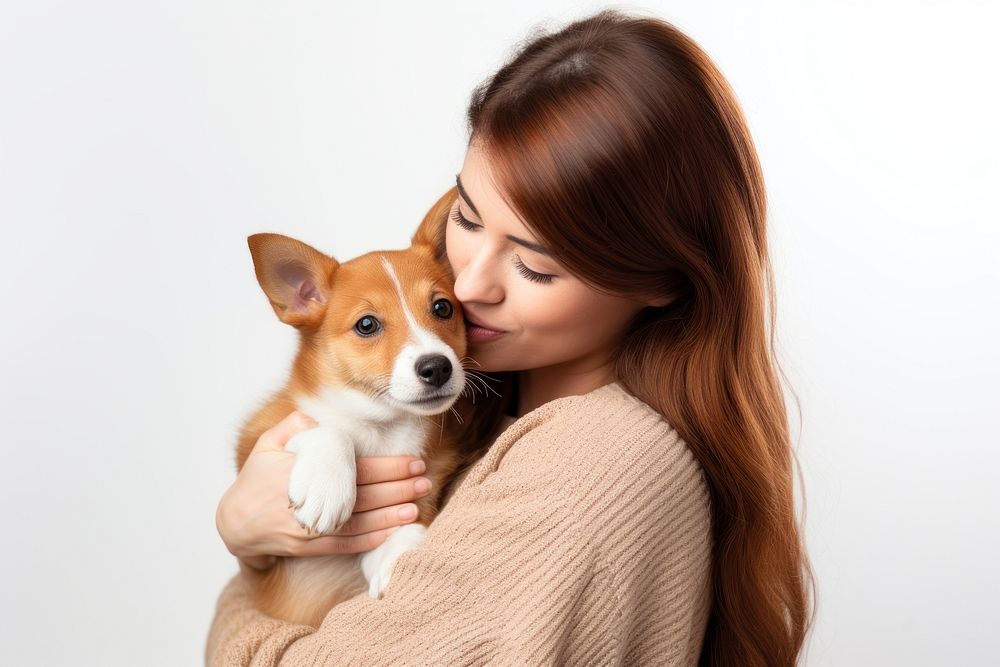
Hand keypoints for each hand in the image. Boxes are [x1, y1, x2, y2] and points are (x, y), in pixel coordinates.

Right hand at [215, 410, 432, 570]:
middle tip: (425, 481)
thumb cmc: (255, 478)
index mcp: (302, 471)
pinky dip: (371, 539)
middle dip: (399, 488)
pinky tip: (392, 532)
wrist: (235, 523)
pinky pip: (346, 544)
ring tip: (417, 507)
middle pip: (364, 494)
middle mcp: (309, 499)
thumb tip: (316, 418)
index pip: (355, 468)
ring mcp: (310, 526)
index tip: (414, 461)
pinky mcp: (310, 546)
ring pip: (360, 521)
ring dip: (391, 515)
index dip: (388, 466)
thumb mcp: (267, 444)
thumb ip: (293, 425)